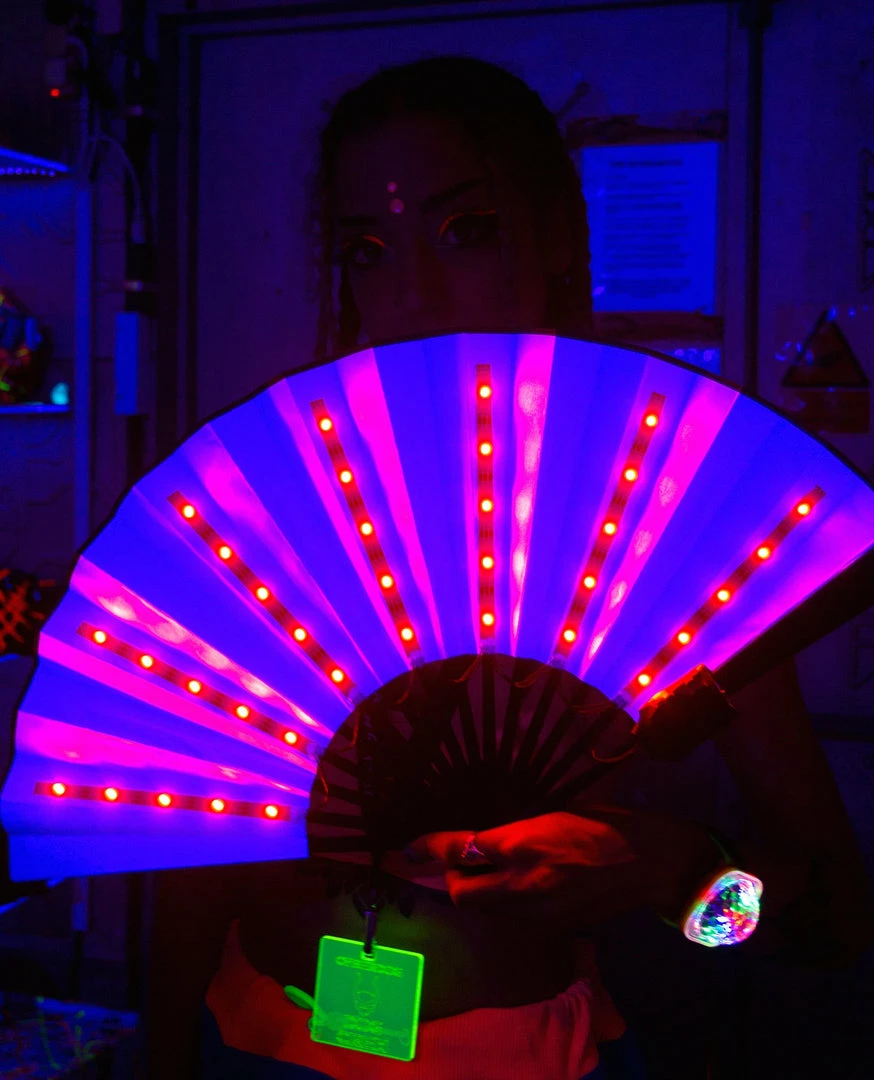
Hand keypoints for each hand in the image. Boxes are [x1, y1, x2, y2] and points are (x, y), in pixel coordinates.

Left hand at [401, 807, 717, 928]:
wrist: (648, 861)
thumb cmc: (602, 822)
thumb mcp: (551, 813)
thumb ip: (512, 832)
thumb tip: (480, 841)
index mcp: (523, 844)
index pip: (461, 849)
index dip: (429, 848)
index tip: (409, 847)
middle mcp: (524, 883)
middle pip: (461, 894)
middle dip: (450, 880)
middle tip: (455, 863)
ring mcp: (538, 912)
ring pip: (484, 911)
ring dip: (476, 894)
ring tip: (486, 874)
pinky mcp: (553, 928)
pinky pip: (512, 919)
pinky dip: (504, 905)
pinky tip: (518, 888)